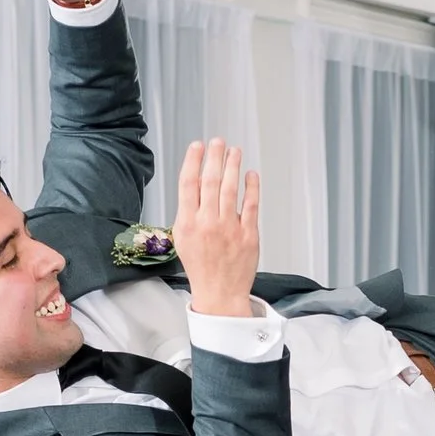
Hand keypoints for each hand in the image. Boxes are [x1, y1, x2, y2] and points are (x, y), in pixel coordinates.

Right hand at [174, 138, 261, 320]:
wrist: (219, 293)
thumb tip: (197, 182)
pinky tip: (251, 174)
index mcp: (187, 223)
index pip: (188, 184)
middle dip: (215, 157)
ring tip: (234, 151)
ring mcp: (229, 228)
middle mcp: (207, 223)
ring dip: (233, 166)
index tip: (198, 146)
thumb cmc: (201, 266)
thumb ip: (188, 211)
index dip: (193, 161)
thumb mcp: (183, 238)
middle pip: (211, 181)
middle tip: (219, 142)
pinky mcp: (248, 235)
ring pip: (231, 189)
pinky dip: (252, 187)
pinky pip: (251, 205)